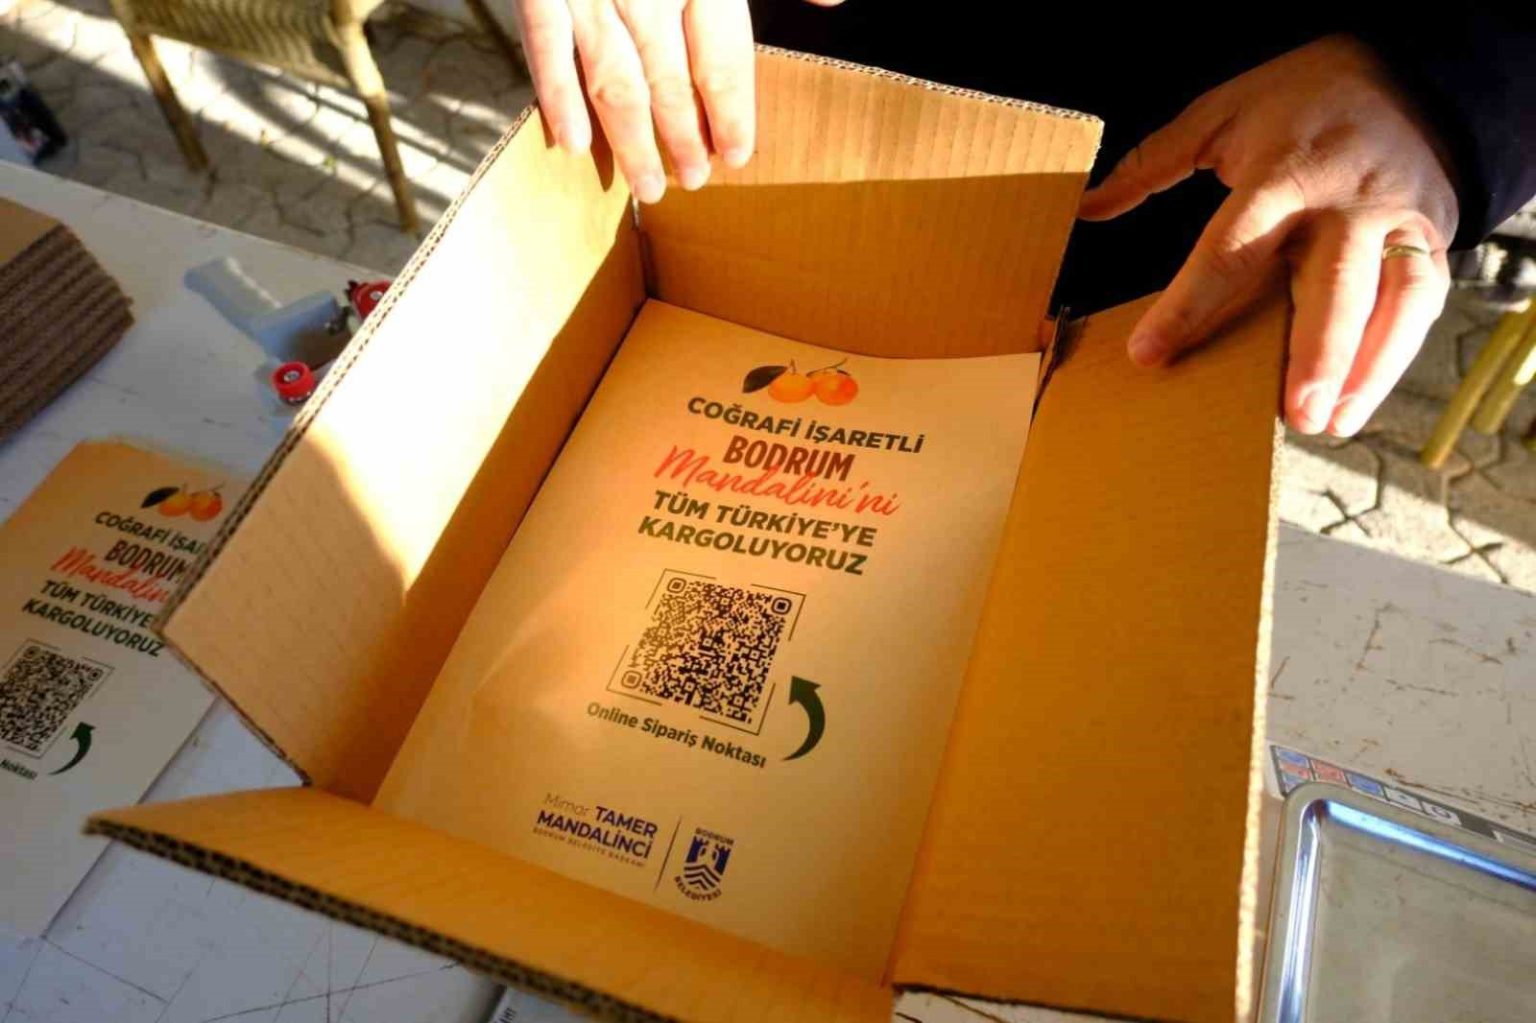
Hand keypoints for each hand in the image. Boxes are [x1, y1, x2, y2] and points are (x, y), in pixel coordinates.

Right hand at [518, 1, 839, 202]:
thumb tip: (834, 2)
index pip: (723, 59)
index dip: (733, 113)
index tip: (739, 156)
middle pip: (671, 82)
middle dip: (684, 139)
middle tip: (693, 182)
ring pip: (615, 82)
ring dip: (632, 140)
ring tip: (646, 186)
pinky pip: (545, 49)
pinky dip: (556, 98)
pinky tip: (569, 145)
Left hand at [1080, 36, 1458, 435]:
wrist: (1403, 72)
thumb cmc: (1296, 101)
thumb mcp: (1219, 115)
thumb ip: (1152, 163)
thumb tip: (1086, 206)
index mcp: (1282, 173)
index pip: (1229, 251)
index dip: (1187, 307)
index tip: (1149, 355)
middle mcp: (1345, 202)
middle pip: (1330, 285)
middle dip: (1316, 353)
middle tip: (1294, 413)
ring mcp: (1395, 221)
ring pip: (1389, 299)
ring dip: (1364, 368)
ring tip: (1329, 425)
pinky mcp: (1430, 237)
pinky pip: (1420, 300)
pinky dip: (1396, 354)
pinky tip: (1362, 400)